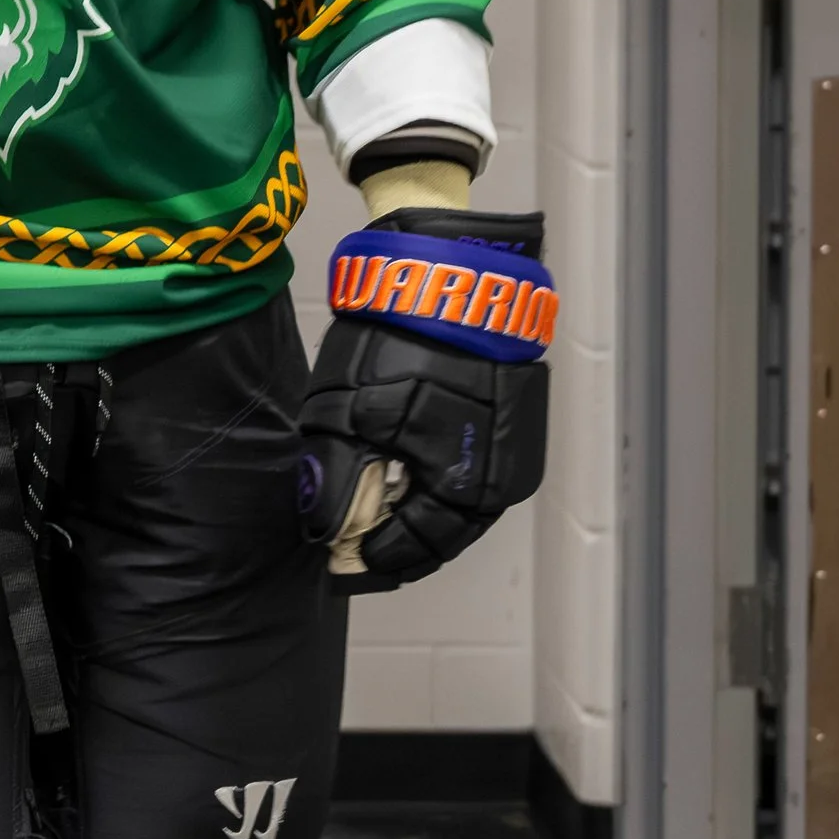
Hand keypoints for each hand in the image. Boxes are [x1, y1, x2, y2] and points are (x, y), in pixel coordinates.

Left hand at [299, 209, 553, 588]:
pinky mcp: (513, 420)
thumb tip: (324, 526)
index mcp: (460, 488)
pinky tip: (414, 479)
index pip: (413, 549)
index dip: (372, 561)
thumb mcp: (348, 416)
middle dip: (401, 545)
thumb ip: (337, 481)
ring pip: (464, 507)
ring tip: (383, 518)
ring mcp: (512, 450)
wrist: (452, 274)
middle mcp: (498, 480)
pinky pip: (476, 472)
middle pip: (445, 536)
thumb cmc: (400, 342)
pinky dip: (445, 485)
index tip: (342, 564)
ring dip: (424, 517)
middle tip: (361, 550)